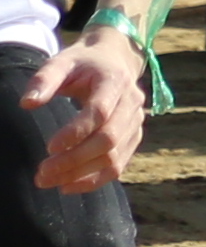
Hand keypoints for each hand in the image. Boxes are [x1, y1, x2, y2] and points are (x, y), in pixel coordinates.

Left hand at [24, 28, 148, 187]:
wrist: (115, 60)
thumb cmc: (82, 63)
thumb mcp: (61, 62)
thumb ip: (43, 80)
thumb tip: (26, 104)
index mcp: (114, 81)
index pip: (99, 112)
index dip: (76, 132)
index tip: (48, 147)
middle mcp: (132, 102)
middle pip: (108, 139)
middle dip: (74, 160)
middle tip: (41, 173)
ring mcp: (136, 121)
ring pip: (114, 156)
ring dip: (81, 174)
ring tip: (48, 181)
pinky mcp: (134, 136)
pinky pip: (119, 165)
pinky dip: (94, 180)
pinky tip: (68, 186)